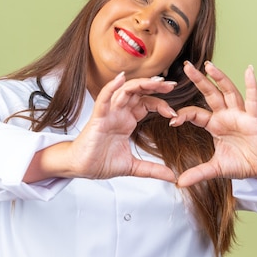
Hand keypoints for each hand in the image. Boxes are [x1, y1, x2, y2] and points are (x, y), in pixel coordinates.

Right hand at [24, 73, 178, 182]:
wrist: (81, 169)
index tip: (175, 114)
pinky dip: (111, 88)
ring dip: (141, 84)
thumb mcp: (133, 167)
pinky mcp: (97, 118)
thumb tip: (172, 177)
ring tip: (157, 81)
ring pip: (125, 91)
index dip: (161, 104)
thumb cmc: (100, 162)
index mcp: (127, 121)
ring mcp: (109, 113)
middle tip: (172, 85)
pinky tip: (121, 79)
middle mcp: (119, 113)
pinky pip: (104, 99)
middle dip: (155, 87)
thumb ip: (153, 169)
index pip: (147, 104)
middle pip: (138, 92)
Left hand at [172, 61, 256, 187]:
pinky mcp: (255, 119)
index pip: (195, 114)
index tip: (171, 121)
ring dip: (219, 78)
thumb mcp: (216, 168)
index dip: (183, 115)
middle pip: (210, 94)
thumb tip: (179, 182)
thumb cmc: (241, 163)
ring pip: (228, 92)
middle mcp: (226, 115)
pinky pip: (253, 100)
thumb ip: (198, 173)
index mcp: (215, 125)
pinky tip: (249, 71)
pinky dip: (251, 85)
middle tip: (186, 66)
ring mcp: (240, 115)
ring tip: (209, 65)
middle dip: (199, 80)